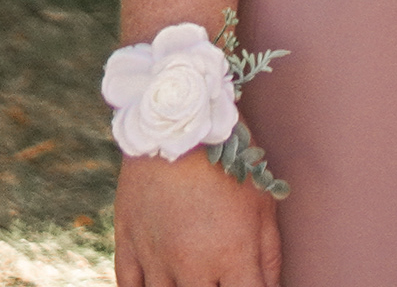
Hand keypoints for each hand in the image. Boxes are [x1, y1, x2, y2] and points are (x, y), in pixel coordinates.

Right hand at [115, 148, 280, 286]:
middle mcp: (190, 266)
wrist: (177, 125)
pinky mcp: (127, 247)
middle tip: (220, 279)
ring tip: (195, 278)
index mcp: (232, 255)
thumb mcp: (264, 203)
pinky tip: (162, 283)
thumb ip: (269, 256)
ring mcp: (154, 259)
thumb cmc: (229, 160)